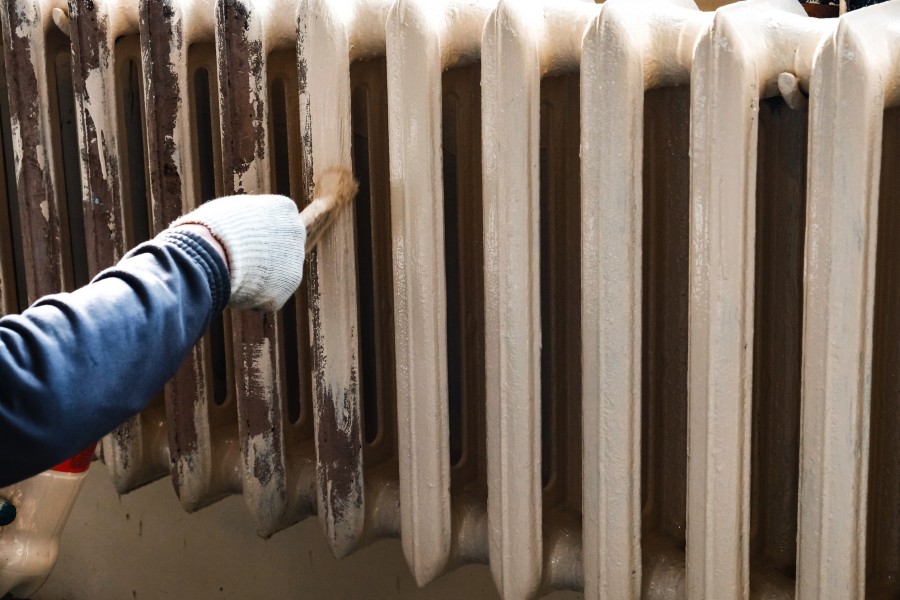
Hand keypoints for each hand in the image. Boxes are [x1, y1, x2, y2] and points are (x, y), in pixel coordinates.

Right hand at [171, 195, 305, 311]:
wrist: (212, 254)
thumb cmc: (211, 228)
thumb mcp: (227, 211)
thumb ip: (246, 218)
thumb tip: (241, 224)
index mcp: (284, 208)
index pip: (275, 223)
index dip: (253, 234)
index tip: (237, 239)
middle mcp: (296, 232)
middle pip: (280, 249)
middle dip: (261, 257)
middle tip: (236, 260)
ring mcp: (295, 262)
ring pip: (275, 274)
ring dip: (257, 278)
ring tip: (233, 274)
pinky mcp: (287, 288)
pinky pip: (269, 296)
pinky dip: (253, 297)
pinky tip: (237, 290)